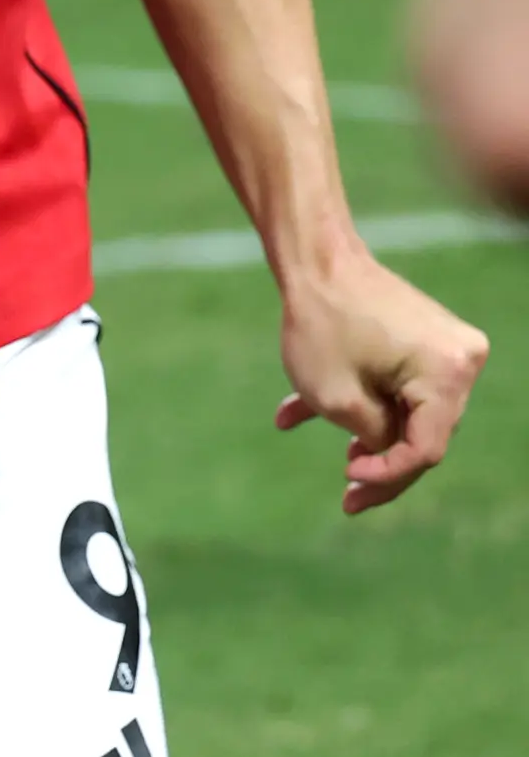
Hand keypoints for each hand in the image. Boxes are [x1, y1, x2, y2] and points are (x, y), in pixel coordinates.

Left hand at [274, 246, 488, 511]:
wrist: (314, 258)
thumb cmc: (321, 324)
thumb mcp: (339, 400)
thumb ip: (373, 440)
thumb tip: (389, 455)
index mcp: (447, 374)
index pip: (427, 448)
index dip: (388, 474)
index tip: (348, 481)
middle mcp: (460, 360)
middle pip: (423, 431)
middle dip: (381, 463)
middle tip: (349, 499)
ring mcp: (446, 347)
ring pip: (406, 409)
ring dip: (368, 434)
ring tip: (340, 463)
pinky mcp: (423, 338)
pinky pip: (396, 383)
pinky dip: (358, 400)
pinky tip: (296, 417)